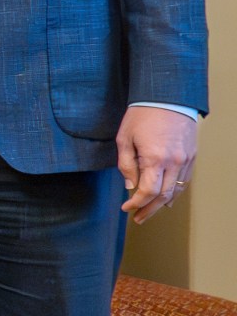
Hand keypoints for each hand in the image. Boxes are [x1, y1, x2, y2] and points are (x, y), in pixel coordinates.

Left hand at [118, 104, 198, 223]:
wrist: (168, 97)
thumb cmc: (142, 115)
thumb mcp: (124, 138)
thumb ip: (126, 164)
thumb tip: (130, 185)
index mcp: (154, 158)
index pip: (147, 191)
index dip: (136, 203)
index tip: (126, 208)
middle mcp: (173, 162)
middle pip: (163, 196)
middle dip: (149, 209)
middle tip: (138, 218)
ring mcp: (185, 159)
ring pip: (176, 190)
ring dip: (163, 204)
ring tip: (150, 212)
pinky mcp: (191, 155)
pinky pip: (184, 180)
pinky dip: (175, 192)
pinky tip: (167, 199)